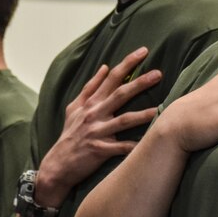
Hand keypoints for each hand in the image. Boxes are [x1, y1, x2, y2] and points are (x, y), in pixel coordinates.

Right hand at [36, 47, 161, 205]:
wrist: (57, 164)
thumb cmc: (69, 134)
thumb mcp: (74, 108)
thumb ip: (90, 87)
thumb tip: (105, 67)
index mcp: (90, 102)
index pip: (111, 77)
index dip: (127, 63)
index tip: (143, 51)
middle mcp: (94, 114)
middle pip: (120, 94)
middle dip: (139, 82)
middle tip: (158, 73)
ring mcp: (97, 132)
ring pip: (124, 120)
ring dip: (143, 114)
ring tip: (160, 108)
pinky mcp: (99, 150)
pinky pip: (121, 148)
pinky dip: (134, 146)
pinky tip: (149, 144)